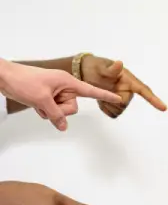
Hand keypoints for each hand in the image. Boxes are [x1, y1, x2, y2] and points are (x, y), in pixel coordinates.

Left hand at [0, 59, 120, 130]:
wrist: (4, 77)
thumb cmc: (22, 81)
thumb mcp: (42, 100)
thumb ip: (56, 115)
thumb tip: (63, 127)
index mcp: (67, 81)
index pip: (91, 91)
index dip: (105, 96)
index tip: (119, 98)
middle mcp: (64, 87)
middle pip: (73, 108)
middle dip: (60, 110)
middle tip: (46, 102)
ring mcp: (56, 92)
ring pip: (63, 112)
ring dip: (51, 111)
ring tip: (38, 101)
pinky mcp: (49, 97)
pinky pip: (54, 112)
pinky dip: (45, 111)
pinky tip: (35, 103)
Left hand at [80, 56, 166, 117]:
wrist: (86, 73)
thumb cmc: (97, 67)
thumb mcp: (102, 66)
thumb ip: (112, 69)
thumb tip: (120, 63)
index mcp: (129, 81)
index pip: (144, 91)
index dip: (154, 100)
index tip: (164, 108)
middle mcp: (129, 91)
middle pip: (125, 104)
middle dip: (113, 99)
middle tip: (102, 89)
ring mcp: (122, 99)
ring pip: (118, 110)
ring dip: (107, 104)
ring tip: (101, 93)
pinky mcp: (115, 106)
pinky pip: (113, 114)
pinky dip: (105, 109)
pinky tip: (101, 100)